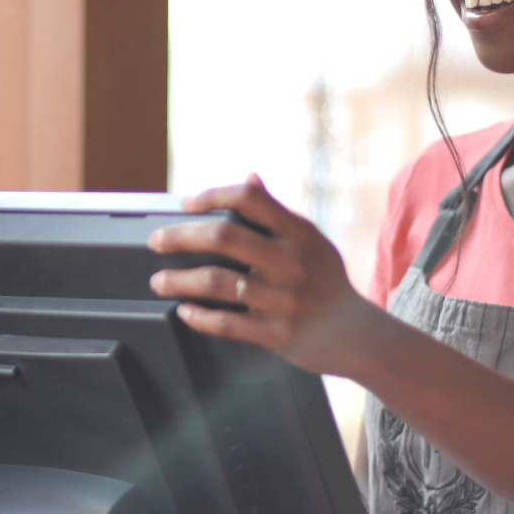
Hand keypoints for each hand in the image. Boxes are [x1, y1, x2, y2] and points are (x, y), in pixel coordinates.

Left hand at [147, 174, 376, 373]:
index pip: (250, 199)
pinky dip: (199, 317)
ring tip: (159, 281)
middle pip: (224, 236)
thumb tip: (250, 178)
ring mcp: (283, 299)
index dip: (213, 196)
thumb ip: (277, 213)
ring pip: (217, 283)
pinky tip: (184, 311)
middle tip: (156, 241)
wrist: (356, 335)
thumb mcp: (311, 241)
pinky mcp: (276, 334)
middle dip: (180, 236)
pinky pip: (226, 324)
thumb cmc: (326, 282)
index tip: (187, 205)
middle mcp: (291, 262)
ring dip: (179, 280)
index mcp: (298, 233)